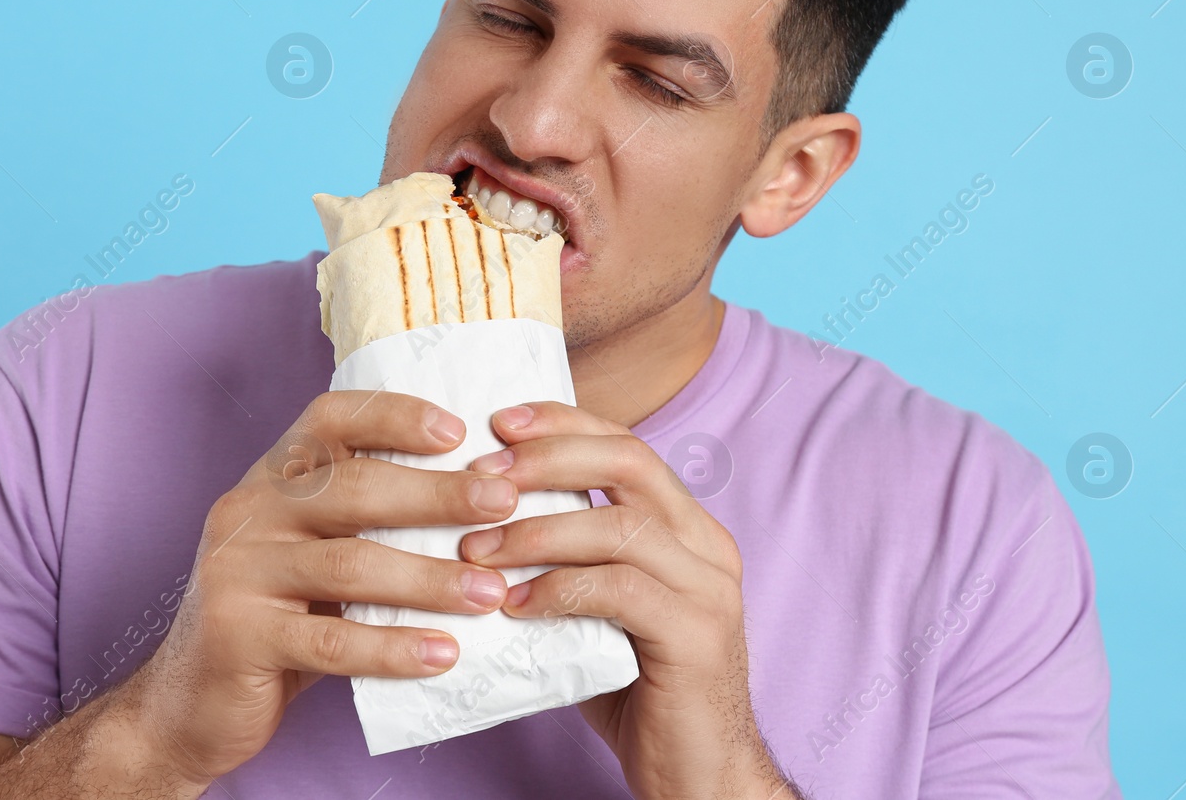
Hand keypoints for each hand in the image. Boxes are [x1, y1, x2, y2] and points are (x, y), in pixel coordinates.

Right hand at [117, 391, 520, 786]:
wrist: (190, 700)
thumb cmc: (280, 616)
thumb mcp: (314, 552)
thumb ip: (371, 521)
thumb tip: (483, 502)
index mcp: (273, 478)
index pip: (330, 419)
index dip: (395, 415)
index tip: (460, 432)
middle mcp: (250, 510)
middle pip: (353, 487)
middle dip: (436, 494)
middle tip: (503, 504)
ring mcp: (238, 571)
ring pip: (349, 564)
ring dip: (430, 578)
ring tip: (491, 592)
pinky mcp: (239, 636)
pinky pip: (330, 642)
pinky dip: (393, 647)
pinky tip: (443, 653)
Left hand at [461, 402, 798, 799]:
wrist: (699, 778)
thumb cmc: (638, 693)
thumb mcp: (597, 612)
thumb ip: (564, 564)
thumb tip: (476, 525)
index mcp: (687, 528)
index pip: (627, 444)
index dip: (564, 423)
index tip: (500, 422)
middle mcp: (707, 545)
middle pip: (629, 461)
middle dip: (547, 457)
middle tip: (480, 474)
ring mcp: (709, 588)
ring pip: (618, 525)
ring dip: (535, 531)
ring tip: (476, 550)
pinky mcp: (697, 634)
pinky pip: (619, 589)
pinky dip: (557, 589)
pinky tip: (514, 605)